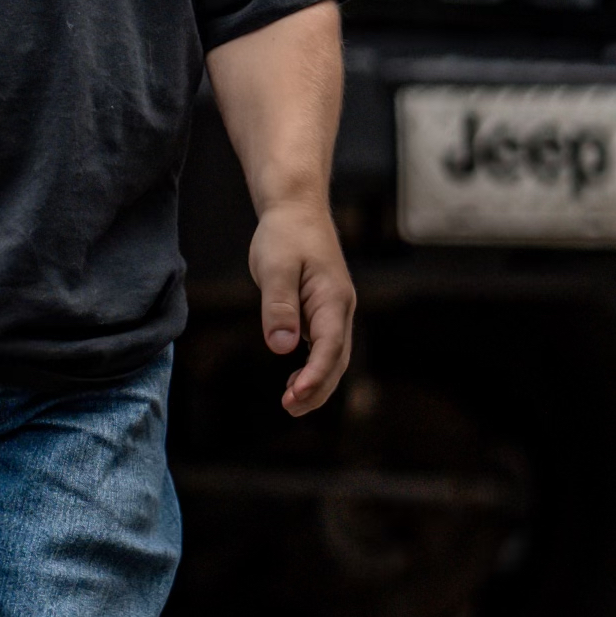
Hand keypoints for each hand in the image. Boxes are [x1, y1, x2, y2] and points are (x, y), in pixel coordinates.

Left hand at [249, 197, 354, 414]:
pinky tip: (295, 380)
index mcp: (333, 298)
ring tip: (291, 403)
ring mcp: (334, 310)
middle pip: (336, 359)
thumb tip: (281, 347)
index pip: (329, 347)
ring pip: (333, 356)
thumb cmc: (285, 234)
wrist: (297, 208)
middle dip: (317, 388)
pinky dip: (314, 367)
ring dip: (316, 382)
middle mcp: (340, 308)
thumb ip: (278, 307)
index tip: (295, 397)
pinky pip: (324, 346)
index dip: (315, 376)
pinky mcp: (323, 310)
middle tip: (289, 408)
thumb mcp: (275, 267)